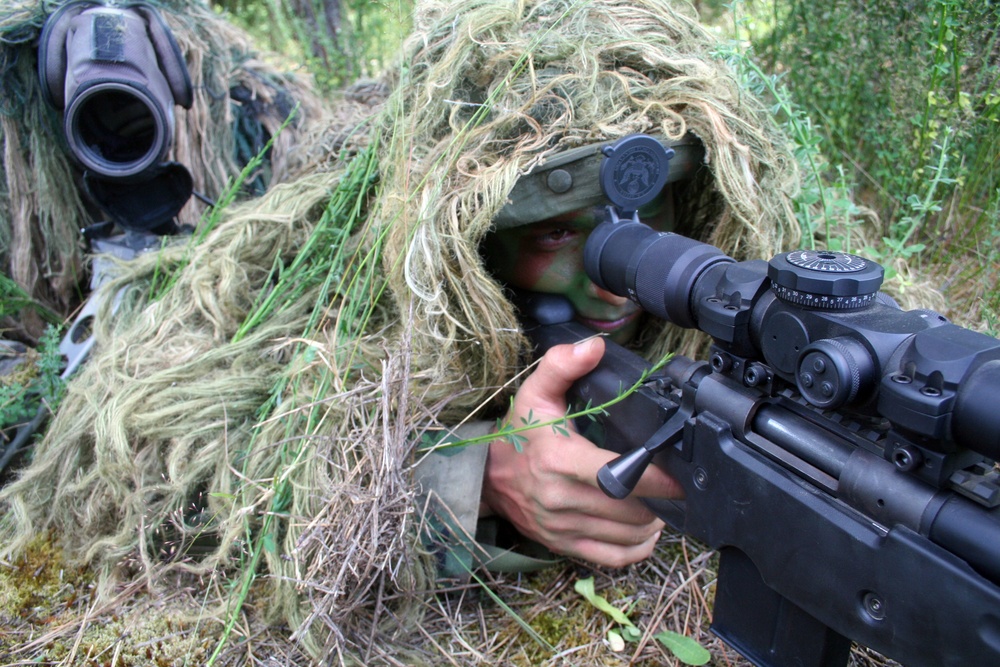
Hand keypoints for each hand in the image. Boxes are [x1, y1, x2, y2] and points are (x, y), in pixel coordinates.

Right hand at [480, 337, 683, 566]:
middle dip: (660, 500)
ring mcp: (561, 527)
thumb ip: (562, 365)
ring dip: (652, 522)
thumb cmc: (516, 433)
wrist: (484, 476)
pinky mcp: (562, 544)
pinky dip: (637, 547)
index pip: (618, 477)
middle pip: (629, 509)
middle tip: (674, 485)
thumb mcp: (534, 393)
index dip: (656, 480)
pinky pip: (612, 557)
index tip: (678, 476)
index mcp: (559, 461)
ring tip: (661, 504)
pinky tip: (645, 530)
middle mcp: (560, 499)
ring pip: (626, 535)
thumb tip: (594, 346)